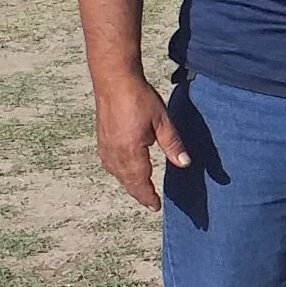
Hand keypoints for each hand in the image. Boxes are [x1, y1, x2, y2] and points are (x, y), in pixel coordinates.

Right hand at [93, 72, 187, 209]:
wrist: (114, 80)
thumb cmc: (139, 98)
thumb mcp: (162, 121)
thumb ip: (173, 145)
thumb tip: (184, 164)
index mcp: (131, 151)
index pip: (140, 181)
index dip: (148, 196)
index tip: (156, 206)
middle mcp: (114, 153)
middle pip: (127, 181)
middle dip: (140, 193)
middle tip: (151, 203)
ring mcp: (105, 147)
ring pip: (117, 174)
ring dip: (129, 184)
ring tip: (140, 190)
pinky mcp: (101, 139)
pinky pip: (109, 164)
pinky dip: (119, 172)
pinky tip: (124, 171)